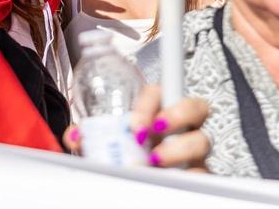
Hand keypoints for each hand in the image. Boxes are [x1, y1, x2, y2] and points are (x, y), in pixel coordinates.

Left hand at [63, 85, 210, 170]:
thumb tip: (75, 135)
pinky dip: (188, 176)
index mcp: (156, 114)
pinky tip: (168, 180)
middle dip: (176, 116)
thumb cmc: (126, 159)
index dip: (150, 102)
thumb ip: (91, 135)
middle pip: (195, 106)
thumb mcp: (106, 144)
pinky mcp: (198, 174)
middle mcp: (179, 129)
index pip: (159, 92)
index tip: (134, 123)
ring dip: (178, 149)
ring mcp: (192, 152)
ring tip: (155, 162)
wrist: (134, 185)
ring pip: (202, 140)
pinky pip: (203, 172)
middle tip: (147, 136)